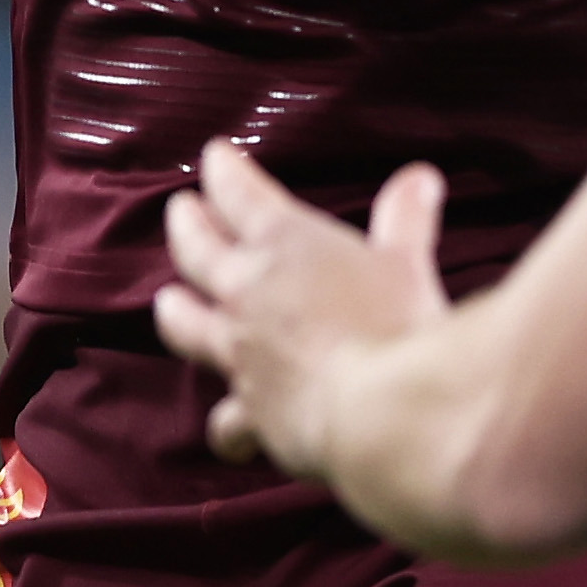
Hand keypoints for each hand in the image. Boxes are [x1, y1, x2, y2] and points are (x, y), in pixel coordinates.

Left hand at [157, 140, 451, 471]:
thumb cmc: (395, 325)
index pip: (239, 193)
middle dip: (187, 225)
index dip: (224, 171)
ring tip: (168, 301)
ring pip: (185, 326)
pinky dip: (228, 425)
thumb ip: (405, 219)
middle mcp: (248, 294)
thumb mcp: (406, 262)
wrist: (380, 414)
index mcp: (284, 243)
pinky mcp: (249, 413)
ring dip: (176, 311)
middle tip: (181, 209)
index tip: (214, 155)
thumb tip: (419, 179)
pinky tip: (229, 431)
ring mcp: (240, 355)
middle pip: (196, 250)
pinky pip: (225, 421)